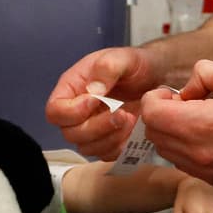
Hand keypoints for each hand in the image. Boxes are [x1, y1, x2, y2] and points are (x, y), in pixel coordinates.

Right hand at [44, 47, 158, 159]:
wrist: (157, 77)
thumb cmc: (136, 64)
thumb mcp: (123, 57)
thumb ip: (107, 69)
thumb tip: (93, 91)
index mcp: (72, 88)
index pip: (55, 111)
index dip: (72, 112)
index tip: (96, 101)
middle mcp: (77, 111)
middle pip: (70, 133)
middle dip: (97, 127)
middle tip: (122, 113)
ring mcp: (92, 128)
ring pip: (87, 147)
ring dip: (110, 138)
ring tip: (130, 119)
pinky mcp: (108, 140)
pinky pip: (106, 154)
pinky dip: (120, 146)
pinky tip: (134, 128)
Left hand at [142, 60, 212, 185]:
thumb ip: (200, 74)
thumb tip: (185, 91)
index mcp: (199, 124)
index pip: (150, 112)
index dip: (154, 98)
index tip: (170, 93)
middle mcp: (196, 151)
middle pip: (153, 132)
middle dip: (160, 114)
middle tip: (181, 103)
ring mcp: (203, 169)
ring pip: (164, 150)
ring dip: (169, 132)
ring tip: (193, 119)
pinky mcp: (212, 179)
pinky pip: (181, 162)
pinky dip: (182, 147)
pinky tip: (204, 135)